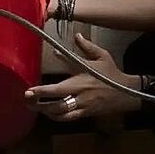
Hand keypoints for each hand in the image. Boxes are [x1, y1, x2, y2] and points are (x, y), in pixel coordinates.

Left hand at [24, 34, 139, 120]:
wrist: (127, 93)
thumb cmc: (111, 73)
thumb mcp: (102, 56)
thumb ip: (86, 46)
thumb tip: (76, 35)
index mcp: (82, 79)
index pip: (59, 86)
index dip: (43, 90)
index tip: (30, 90)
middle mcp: (80, 94)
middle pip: (57, 102)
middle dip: (40, 102)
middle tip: (27, 99)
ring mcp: (83, 106)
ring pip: (62, 112)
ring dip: (45, 111)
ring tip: (32, 106)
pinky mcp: (86, 113)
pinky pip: (69, 118)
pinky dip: (57, 117)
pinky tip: (48, 113)